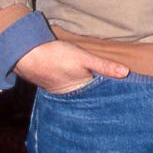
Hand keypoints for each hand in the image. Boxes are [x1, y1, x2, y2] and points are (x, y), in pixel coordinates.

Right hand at [14, 39, 128, 93]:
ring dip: (89, 92)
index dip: (112, 95)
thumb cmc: (56, 55)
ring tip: (105, 93)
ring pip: (80, 94)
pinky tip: (83, 85)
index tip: (125, 96)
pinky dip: (78, 89)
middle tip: (119, 97)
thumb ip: (104, 66)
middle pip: (91, 96)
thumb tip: (125, 73)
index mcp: (80, 91)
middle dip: (101, 96)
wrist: (26, 54)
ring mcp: (61, 92)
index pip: (101, 96)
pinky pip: (70, 90)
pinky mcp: (54, 86)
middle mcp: (71, 95)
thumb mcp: (84, 58)